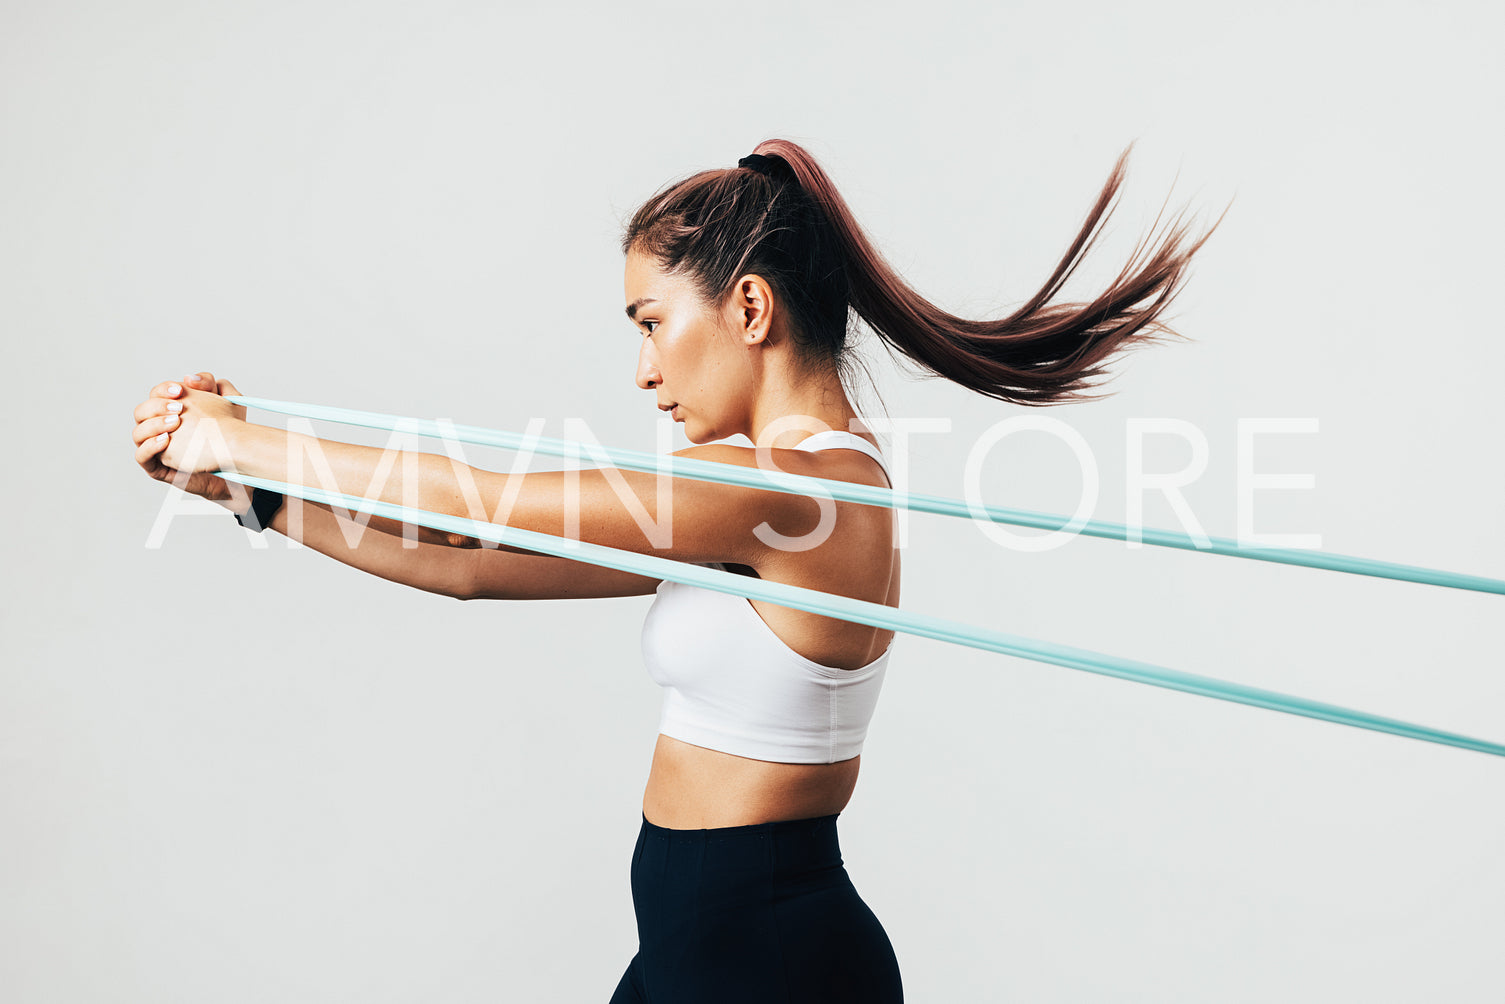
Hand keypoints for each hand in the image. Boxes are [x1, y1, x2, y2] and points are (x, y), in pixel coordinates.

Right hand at [132, 372, 247, 496]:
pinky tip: (166, 440)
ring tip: (175, 423)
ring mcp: (156, 447)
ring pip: (138, 432)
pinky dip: (150, 446)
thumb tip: (191, 377)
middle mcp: (158, 427)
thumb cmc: (228, 433)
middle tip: (179, 407)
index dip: (165, 389)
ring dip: (153, 425)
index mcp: (170, 410)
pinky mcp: (157, 467)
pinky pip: (142, 456)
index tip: (181, 390)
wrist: (235, 463)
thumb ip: (213, 385)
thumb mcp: (228, 404)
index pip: (157, 393)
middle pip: (142, 410)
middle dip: (157, 406)